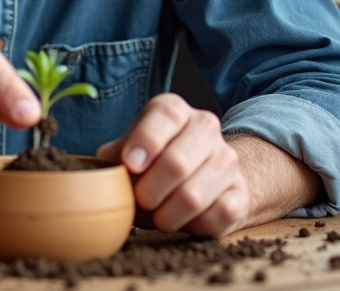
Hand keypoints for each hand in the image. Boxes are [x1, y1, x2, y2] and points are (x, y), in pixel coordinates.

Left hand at [96, 93, 320, 237]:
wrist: (203, 176)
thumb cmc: (152, 163)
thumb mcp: (129, 151)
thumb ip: (113, 159)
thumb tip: (99, 174)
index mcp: (174, 111)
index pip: (165, 115)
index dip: (146, 141)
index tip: (131, 164)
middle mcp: (205, 127)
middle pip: (177, 163)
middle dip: (150, 191)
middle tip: (140, 200)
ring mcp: (227, 160)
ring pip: (194, 196)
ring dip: (166, 216)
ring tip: (158, 216)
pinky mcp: (240, 193)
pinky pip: (216, 217)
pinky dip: (192, 227)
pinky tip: (184, 220)